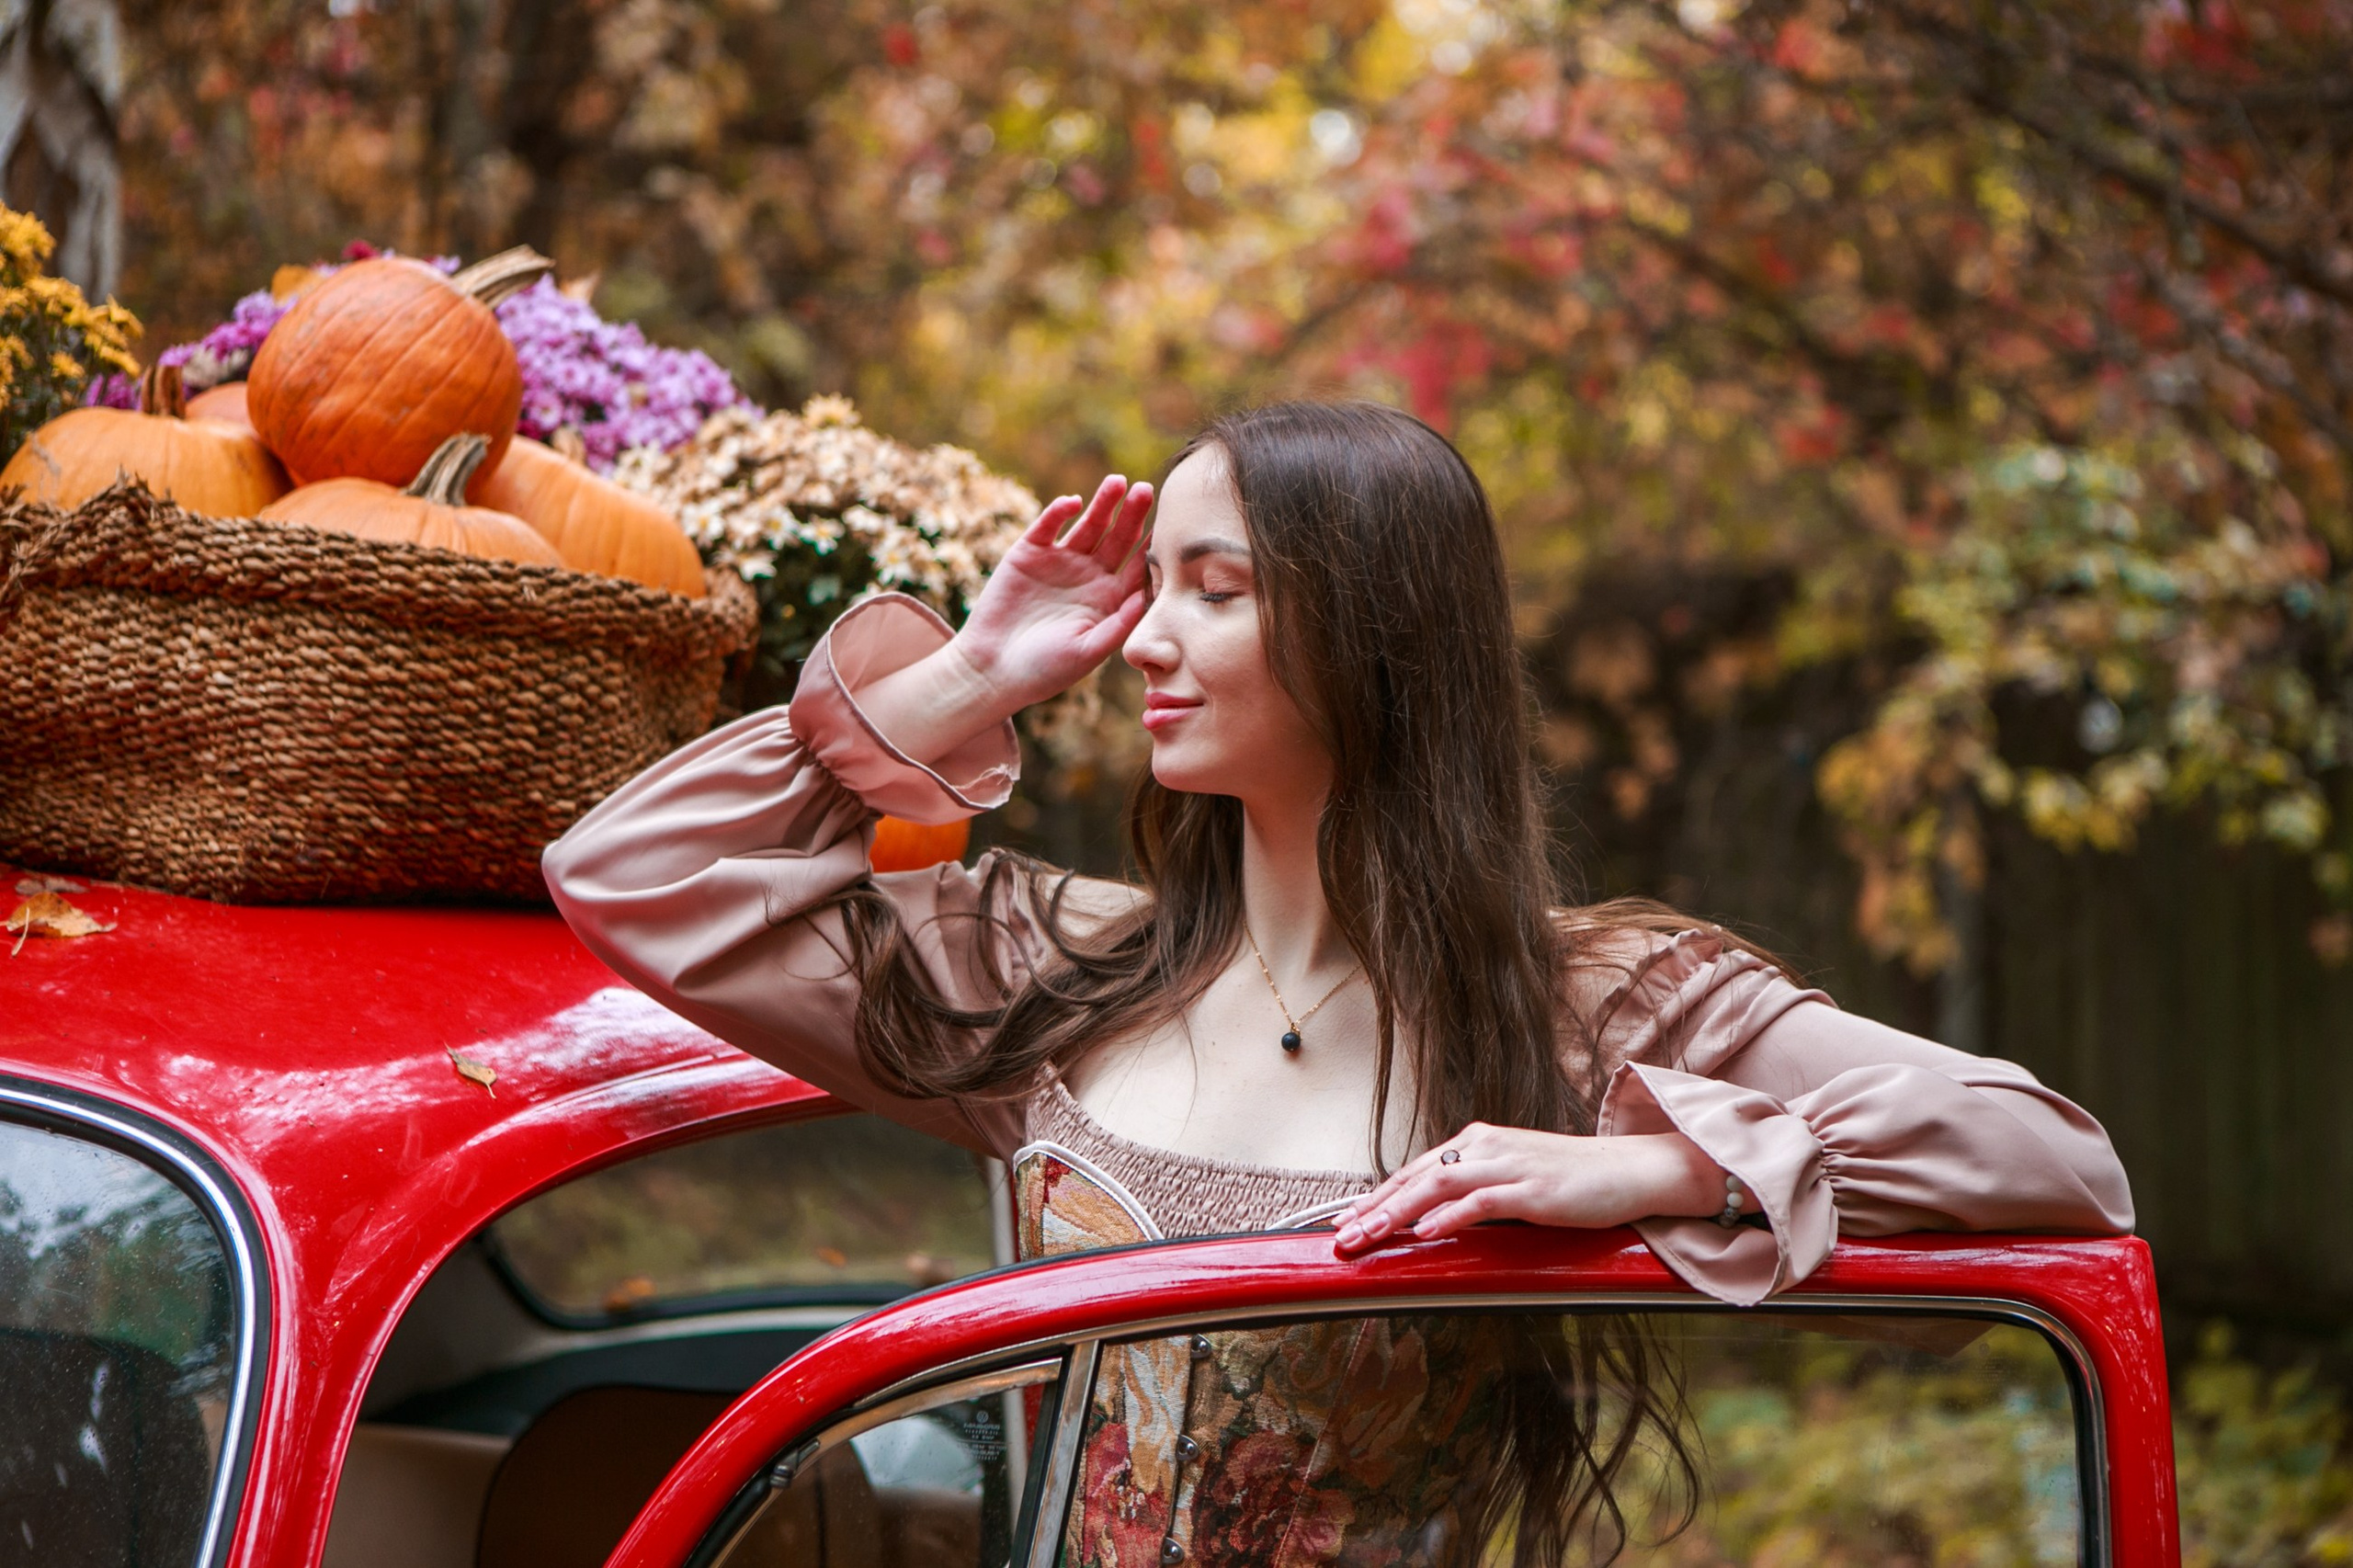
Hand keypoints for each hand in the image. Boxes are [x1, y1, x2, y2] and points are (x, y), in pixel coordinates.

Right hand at [853, 476, 1150, 763]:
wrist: (993, 670)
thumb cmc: (1045, 670)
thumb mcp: (1089, 650)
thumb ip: (1119, 623)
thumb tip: (1148, 594)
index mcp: (1109, 599)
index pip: (1137, 566)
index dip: (1150, 546)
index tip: (1168, 528)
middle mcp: (1089, 575)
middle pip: (1117, 538)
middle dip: (1132, 515)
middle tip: (1145, 491)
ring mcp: (1059, 561)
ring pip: (1087, 525)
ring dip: (1102, 504)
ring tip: (1117, 482)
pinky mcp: (1028, 553)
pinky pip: (1047, 526)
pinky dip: (1058, 512)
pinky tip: (1072, 503)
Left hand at [1331, 1123, 1730, 1254]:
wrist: (1629, 1169)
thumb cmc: (1572, 1180)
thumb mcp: (1513, 1179)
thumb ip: (1474, 1192)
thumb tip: (1433, 1219)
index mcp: (1478, 1143)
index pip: (1414, 1170)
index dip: (1377, 1196)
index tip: (1346, 1221)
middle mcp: (1486, 1147)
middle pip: (1416, 1176)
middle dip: (1374, 1208)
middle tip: (1342, 1238)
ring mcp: (1509, 1165)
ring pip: (1438, 1184)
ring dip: (1397, 1212)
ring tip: (1368, 1235)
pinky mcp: (1533, 1188)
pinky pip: (1482, 1201)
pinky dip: (1450, 1215)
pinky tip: (1426, 1232)